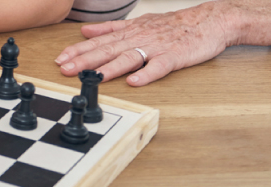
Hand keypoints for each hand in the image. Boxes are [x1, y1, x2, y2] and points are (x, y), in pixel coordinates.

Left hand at [55, 2, 240, 85]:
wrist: (210, 20)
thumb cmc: (174, 24)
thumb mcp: (139, 22)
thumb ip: (111, 28)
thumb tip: (85, 30)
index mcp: (130, 32)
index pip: (99, 41)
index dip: (78, 50)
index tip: (60, 59)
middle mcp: (140, 38)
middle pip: (108, 50)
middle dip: (85, 60)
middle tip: (65, 69)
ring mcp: (157, 47)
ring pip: (129, 58)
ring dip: (109, 68)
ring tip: (92, 77)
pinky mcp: (175, 56)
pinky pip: (159, 66)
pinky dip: (146, 74)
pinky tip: (134, 81)